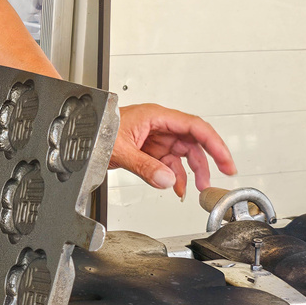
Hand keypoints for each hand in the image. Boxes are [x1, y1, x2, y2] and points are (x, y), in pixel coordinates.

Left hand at [109, 103, 235, 198]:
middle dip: (205, 162)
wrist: (80, 134)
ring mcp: (154, 138)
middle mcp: (158, 125)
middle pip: (192, 142)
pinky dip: (174, 176)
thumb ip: (145, 166)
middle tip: (214, 179)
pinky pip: (168, 163)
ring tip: (195, 188)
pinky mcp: (148, 150)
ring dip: (190, 172)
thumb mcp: (120, 149)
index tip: (225, 160)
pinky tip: (176, 187)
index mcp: (156, 116)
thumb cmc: (97, 130)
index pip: (194, 127)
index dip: (214, 143)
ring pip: (182, 154)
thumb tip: (167, 180)